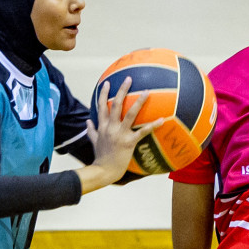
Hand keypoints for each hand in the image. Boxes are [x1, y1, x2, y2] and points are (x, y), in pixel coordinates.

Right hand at [78, 78, 165, 192]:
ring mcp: (120, 134)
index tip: (107, 82)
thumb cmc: (100, 157)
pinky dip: (152, 125)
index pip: (101, 106)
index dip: (103, 93)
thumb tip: (87, 121)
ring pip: (130, 114)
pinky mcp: (129, 142)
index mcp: (102, 126)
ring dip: (139, 102)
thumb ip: (91, 130)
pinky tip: (162, 120)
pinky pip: (142, 132)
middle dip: (122, 90)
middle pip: (116, 105)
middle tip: (129, 78)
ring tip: (146, 92)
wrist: (104, 170)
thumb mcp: (93, 142)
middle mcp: (110, 127)